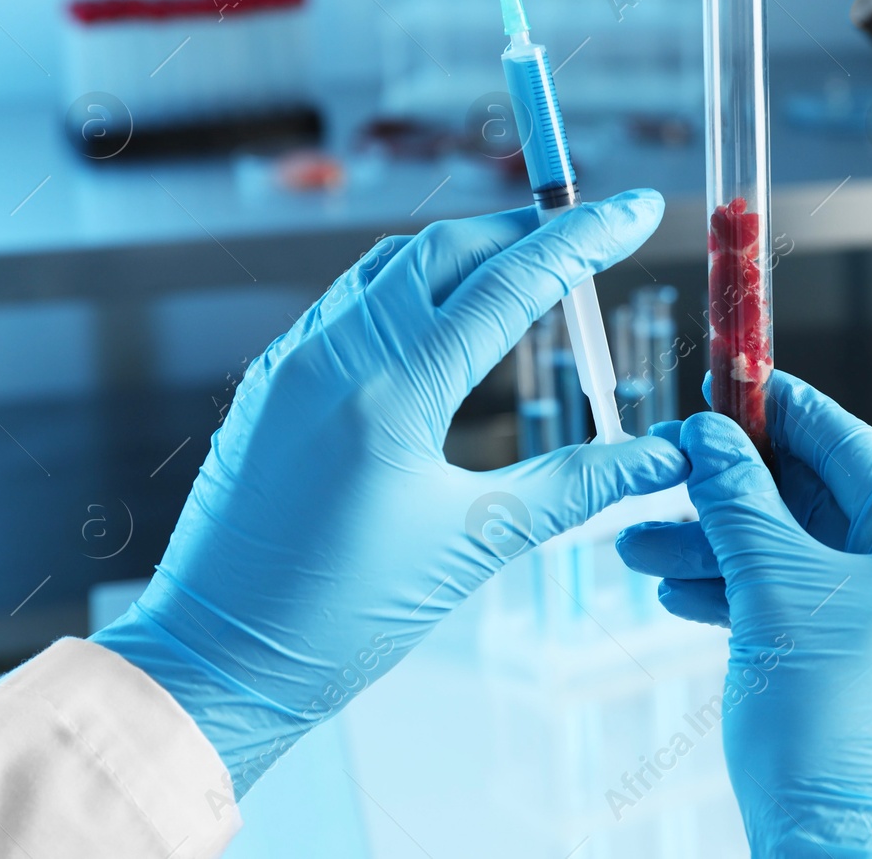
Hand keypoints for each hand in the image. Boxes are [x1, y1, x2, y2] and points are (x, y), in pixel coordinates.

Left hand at [93, 191, 688, 795]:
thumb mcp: (473, 546)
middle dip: (526, 232)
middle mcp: (332, 354)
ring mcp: (291, 362)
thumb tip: (659, 456)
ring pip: (392, 266)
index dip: (583, 240)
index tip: (635, 208)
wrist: (212, 662)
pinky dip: (412, 288)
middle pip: (447, 250)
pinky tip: (444, 318)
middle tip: (591, 237)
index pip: (509, 284)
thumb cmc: (337, 619)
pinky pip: (350, 302)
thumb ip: (575, 485)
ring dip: (466, 253)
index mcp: (389, 390)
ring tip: (528, 269)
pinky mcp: (270, 383)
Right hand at [616, 372, 871, 857]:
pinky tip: (677, 590)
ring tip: (644, 541)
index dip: (792, 412)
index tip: (740, 382)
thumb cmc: (827, 722)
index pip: (857, 453)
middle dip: (734, 491)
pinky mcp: (855, 678)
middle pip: (819, 509)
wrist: (834, 848)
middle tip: (675, 463)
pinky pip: (795, 611)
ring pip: (796, 564)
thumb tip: (714, 438)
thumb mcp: (772, 588)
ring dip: (720, 548)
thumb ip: (741, 502)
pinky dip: (738, 596)